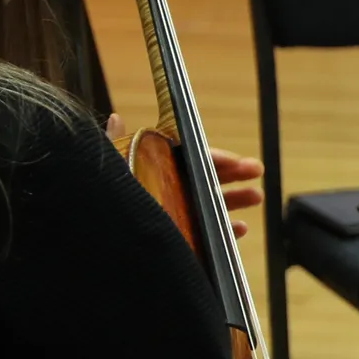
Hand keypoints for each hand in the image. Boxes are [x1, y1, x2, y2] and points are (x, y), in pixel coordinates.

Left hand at [107, 114, 262, 237]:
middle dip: (236, 174)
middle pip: (209, 179)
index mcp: (158, 170)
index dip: (217, 159)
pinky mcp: (186, 239)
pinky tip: (239, 228)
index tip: (238, 162)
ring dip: (238, 199)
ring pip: (215, 205)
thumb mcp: (108, 167)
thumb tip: (115, 116)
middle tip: (256, 170)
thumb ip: (114, 143)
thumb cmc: (104, 198)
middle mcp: (172, 191)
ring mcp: (180, 215)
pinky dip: (228, 231)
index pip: (193, 159)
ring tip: (255, 196)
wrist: (102, 242)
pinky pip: (212, 234)